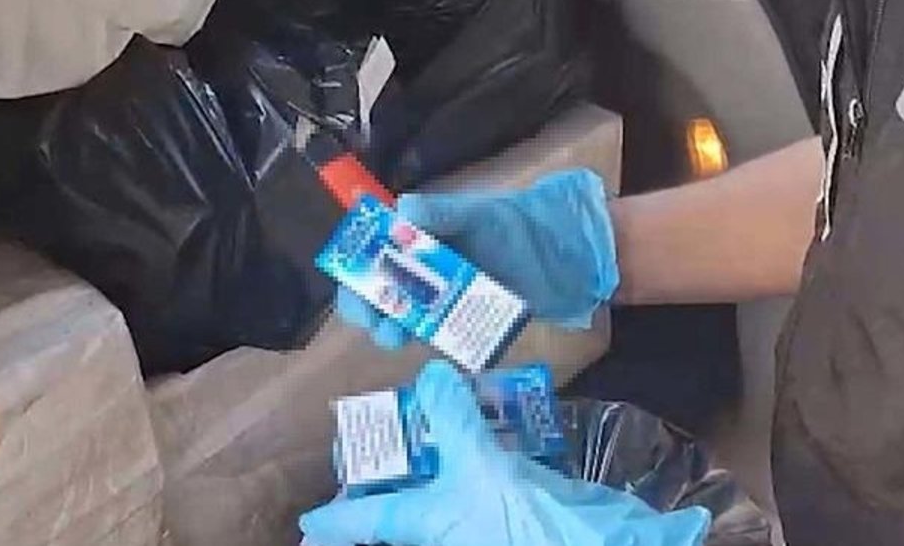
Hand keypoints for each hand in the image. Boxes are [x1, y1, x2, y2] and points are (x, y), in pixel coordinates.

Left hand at [300, 361, 709, 545]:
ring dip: (432, 454)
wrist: (596, 545)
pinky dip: (473, 448)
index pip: (362, 521)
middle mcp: (439, 524)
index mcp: (420, 523)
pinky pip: (476, 475)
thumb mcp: (478, 464)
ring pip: (438, 487)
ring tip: (425, 412)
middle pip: (398, 505)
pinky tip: (482, 417)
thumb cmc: (521, 521)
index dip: (333, 519)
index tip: (308, 519)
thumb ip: (453, 417)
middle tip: (377, 432)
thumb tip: (433, 375)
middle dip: (387, 474)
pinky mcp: (507, 505)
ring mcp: (473, 517)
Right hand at [337, 169, 618, 349]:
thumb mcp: (478, 214)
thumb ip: (442, 212)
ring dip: (392, 329)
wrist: (563, 256)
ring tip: (395, 338)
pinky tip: (431, 347)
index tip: (356, 290)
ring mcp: (441, 300)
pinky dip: (430, 343)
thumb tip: (403, 210)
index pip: (371, 256)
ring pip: (403, 318)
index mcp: (415, 240)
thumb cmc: (515, 226)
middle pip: (379, 293)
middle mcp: (421, 272)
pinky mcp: (464, 325)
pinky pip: (439, 336)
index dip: (357, 274)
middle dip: (369, 309)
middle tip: (375, 323)